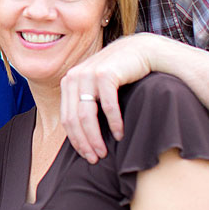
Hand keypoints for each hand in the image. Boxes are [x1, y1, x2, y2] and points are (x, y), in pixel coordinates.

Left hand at [60, 34, 155, 163]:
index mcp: (68, 82)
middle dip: (84, 142)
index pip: (66, 118)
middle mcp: (74, 77)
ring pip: (86, 115)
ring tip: (104, 152)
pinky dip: (113, 123)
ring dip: (95, 137)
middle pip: (74, 119)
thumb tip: (79, 135)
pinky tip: (120, 134)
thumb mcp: (96, 87)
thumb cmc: (120, 73)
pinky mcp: (105, 73)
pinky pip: (107, 106)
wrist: (142, 51)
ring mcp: (88, 74)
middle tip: (95, 159)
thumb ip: (85, 102)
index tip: (87, 155)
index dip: (75, 140)